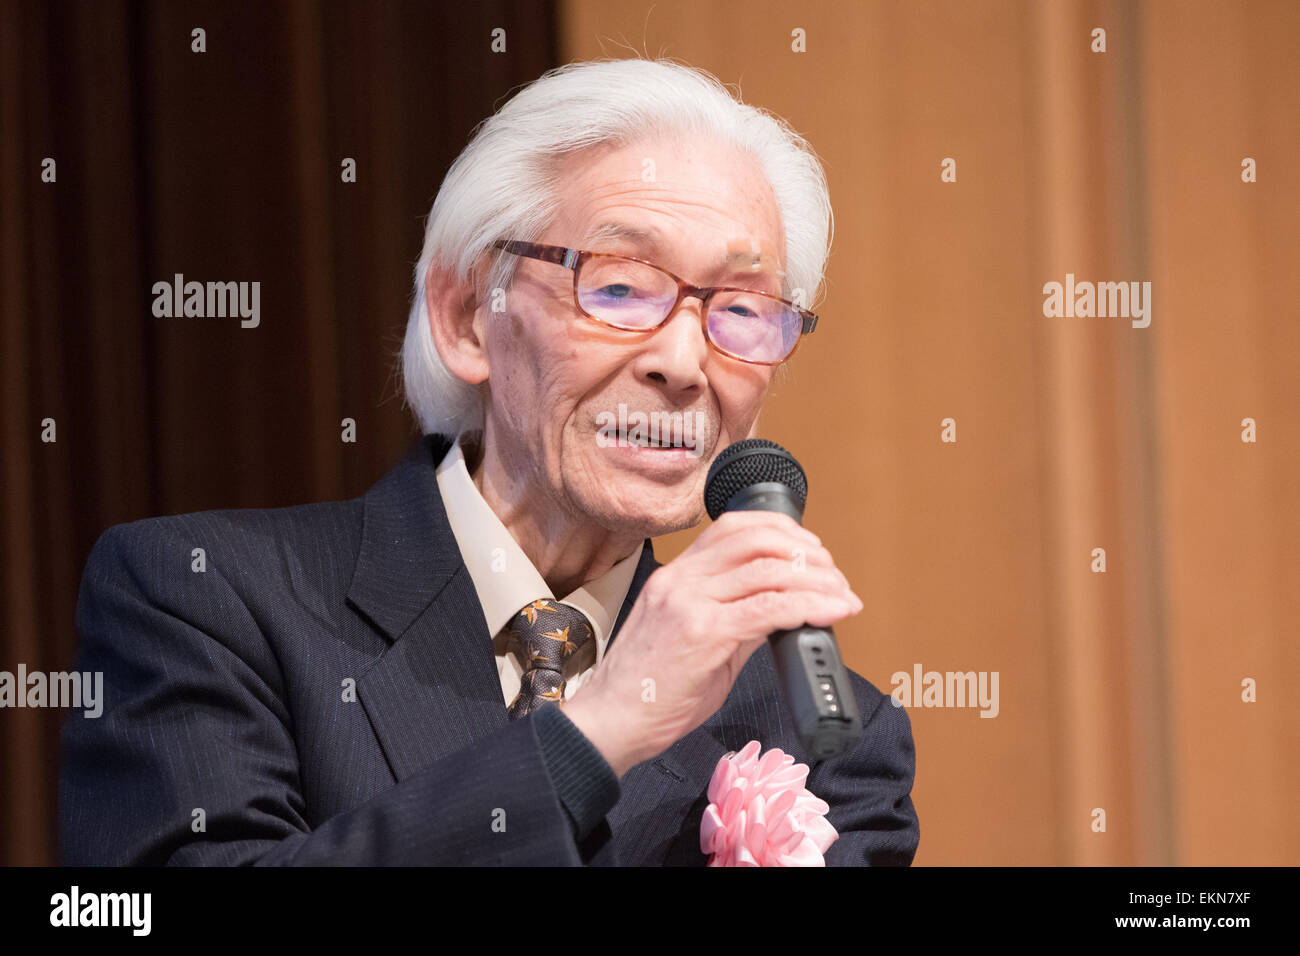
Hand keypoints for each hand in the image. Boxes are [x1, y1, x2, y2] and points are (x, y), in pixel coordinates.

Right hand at [560, 510, 862, 776]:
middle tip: (832, 573)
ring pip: (769, 571)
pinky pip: (768, 609)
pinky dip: (809, 606)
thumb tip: (780, 612)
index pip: (733, 528)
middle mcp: (681, 580)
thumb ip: (733, 619)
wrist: (611, 722)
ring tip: (841, 595)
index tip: (808, 549)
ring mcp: (690, 604)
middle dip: (805, 551)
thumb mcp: (691, 638)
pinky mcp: (703, 634)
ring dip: (817, 580)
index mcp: (676, 576)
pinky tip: (832, 613)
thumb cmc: (647, 689)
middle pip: (756, 538)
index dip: (780, 529)